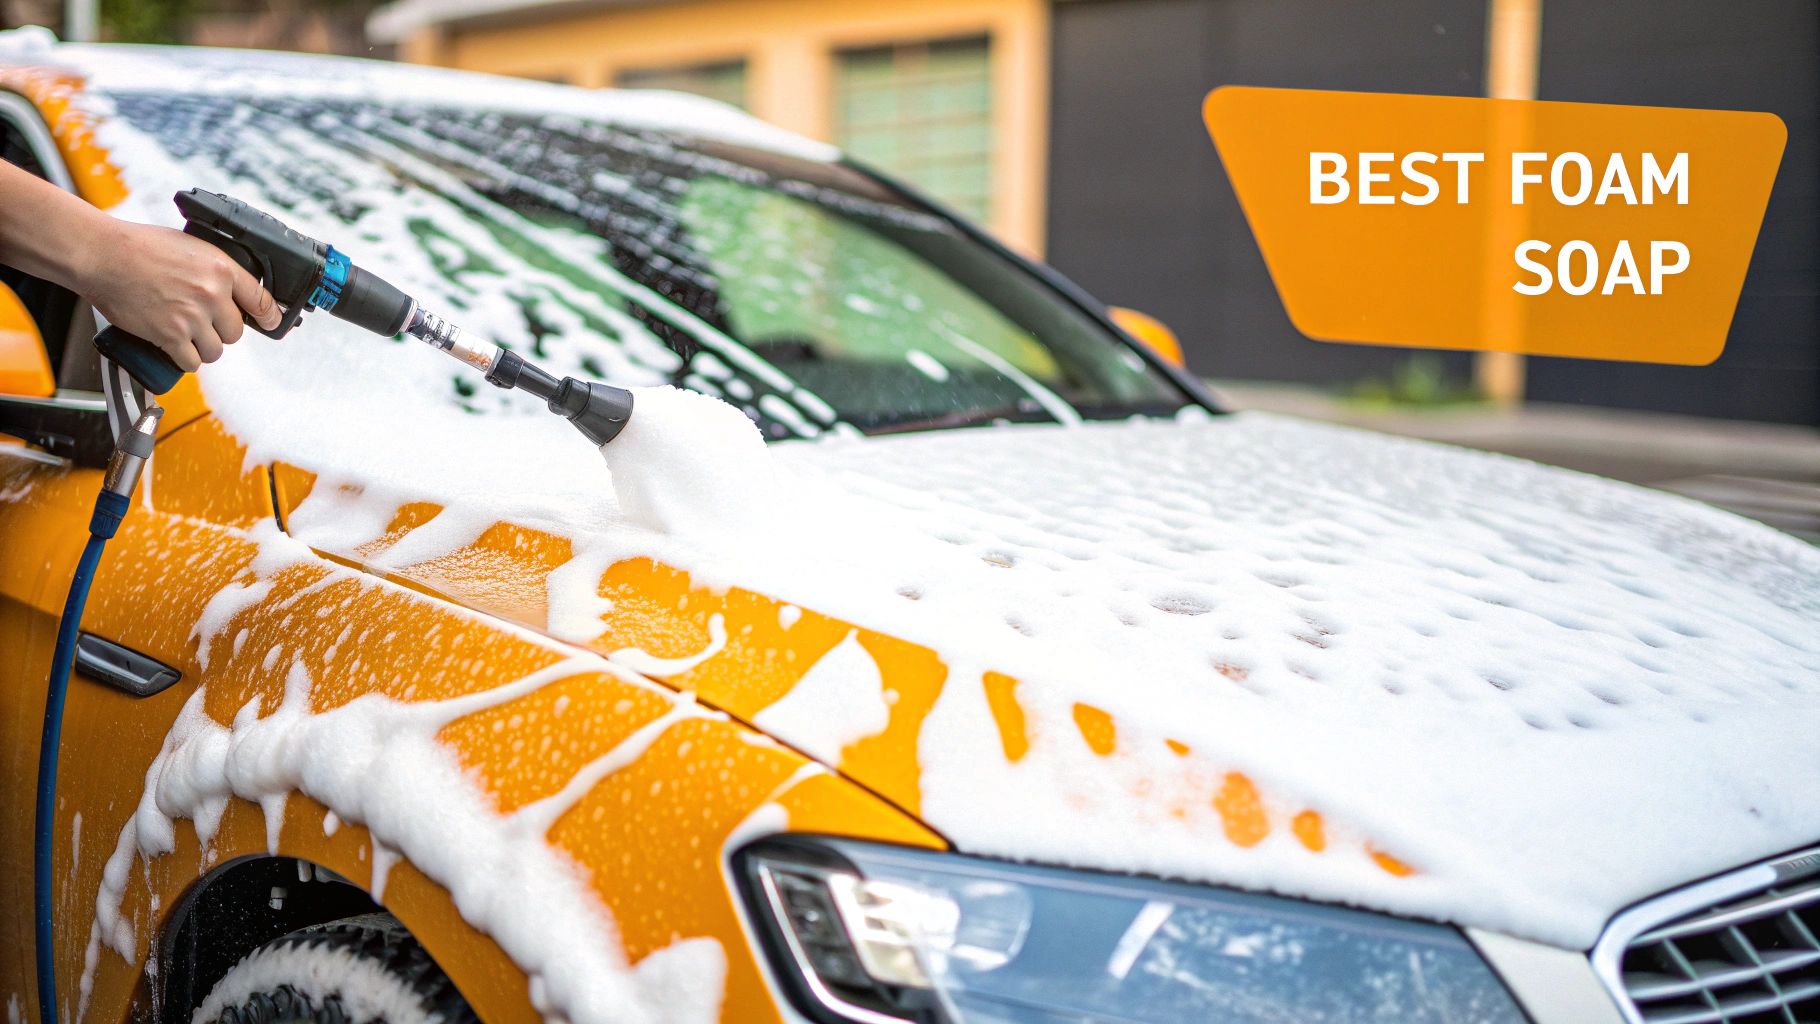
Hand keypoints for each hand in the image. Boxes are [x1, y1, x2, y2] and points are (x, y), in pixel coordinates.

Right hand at [82, 219, 281, 371]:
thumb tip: (230, 289)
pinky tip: (174, 348)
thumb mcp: (190, 246)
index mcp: (221, 269)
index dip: (269, 317)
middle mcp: (212, 294)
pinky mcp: (171, 336)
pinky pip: (192, 362)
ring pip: (215, 350)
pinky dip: (184, 359)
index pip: (261, 301)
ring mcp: (192, 317)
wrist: (102, 254)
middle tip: (201, 323)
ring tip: (185, 335)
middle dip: (220, 331)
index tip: (271, 324)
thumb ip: (214, 269)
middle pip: (235, 332)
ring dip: (203, 347)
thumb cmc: (137, 245)